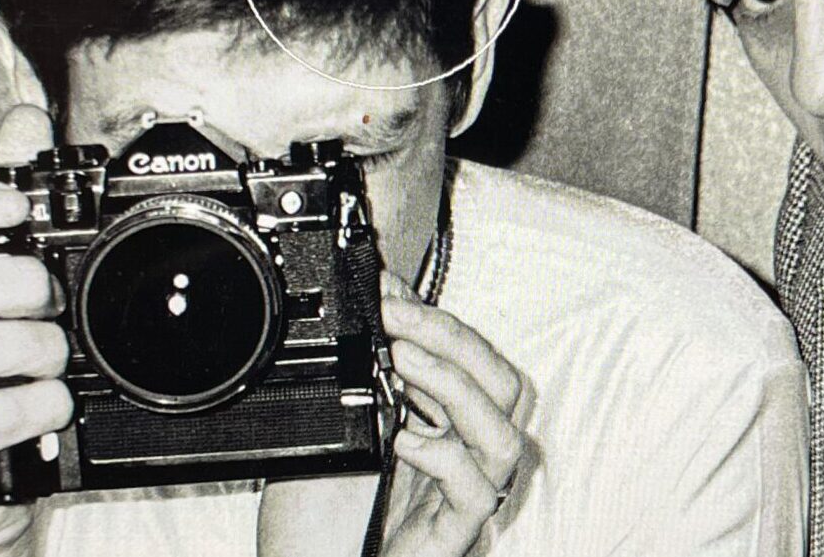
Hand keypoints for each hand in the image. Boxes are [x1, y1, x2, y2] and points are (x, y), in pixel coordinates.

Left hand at [258, 274, 527, 556]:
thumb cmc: (321, 516)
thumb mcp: (334, 424)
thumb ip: (357, 370)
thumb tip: (368, 300)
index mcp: (442, 423)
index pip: (471, 358)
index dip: (437, 319)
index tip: (388, 291)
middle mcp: (461, 454)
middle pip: (502, 384)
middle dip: (452, 339)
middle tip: (396, 317)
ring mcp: (462, 495)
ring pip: (501, 434)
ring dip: (456, 386)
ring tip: (402, 360)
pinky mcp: (454, 534)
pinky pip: (476, 492)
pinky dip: (444, 458)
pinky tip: (402, 440)